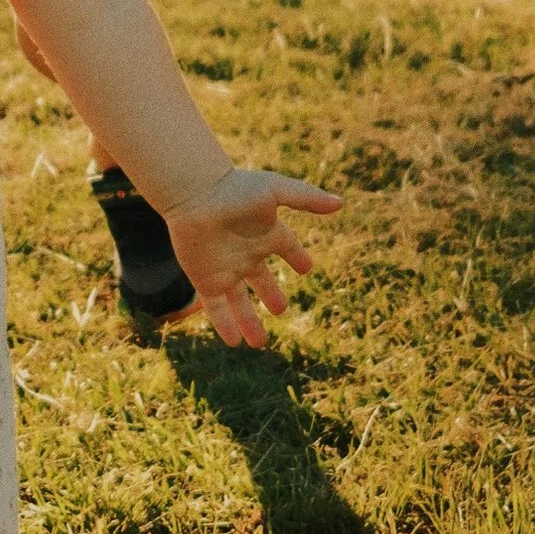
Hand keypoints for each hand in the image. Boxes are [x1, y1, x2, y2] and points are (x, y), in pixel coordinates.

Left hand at [164, 166, 341, 349]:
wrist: (194, 195)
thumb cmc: (235, 190)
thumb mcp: (275, 191)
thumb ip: (307, 198)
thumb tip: (340, 203)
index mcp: (265, 233)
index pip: (286, 248)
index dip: (297, 257)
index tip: (306, 267)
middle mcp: (246, 253)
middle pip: (262, 280)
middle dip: (271, 294)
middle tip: (280, 309)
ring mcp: (226, 269)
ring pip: (240, 302)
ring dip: (249, 321)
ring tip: (259, 343)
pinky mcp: (207, 280)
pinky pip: (216, 308)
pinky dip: (225, 325)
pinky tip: (234, 342)